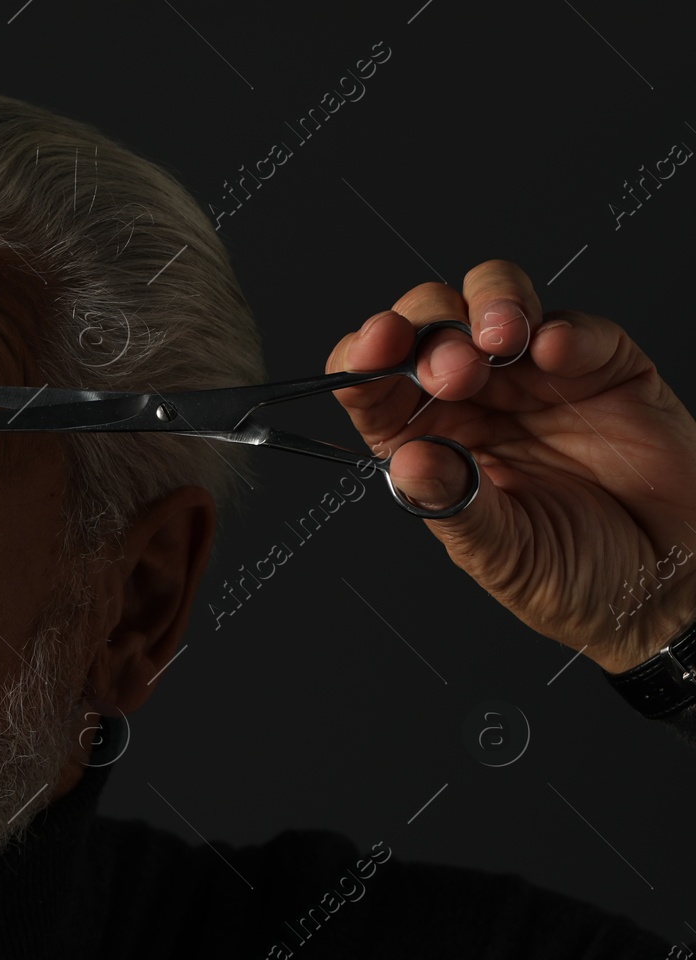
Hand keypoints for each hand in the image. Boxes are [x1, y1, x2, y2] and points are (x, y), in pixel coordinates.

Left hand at [326, 259, 695, 674]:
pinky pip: (576, 327)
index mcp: (429, 439)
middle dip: (430, 329)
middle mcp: (473, 399)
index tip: (372, 348)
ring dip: (488, 306)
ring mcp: (535, 376)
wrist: (669, 587)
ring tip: (499, 341)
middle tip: (454, 370)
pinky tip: (556, 351)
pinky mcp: (603, 365)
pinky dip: (564, 328)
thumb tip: (405, 462)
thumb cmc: (576, 575)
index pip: (374, 382)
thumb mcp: (503, 553)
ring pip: (493, 301)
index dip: (364, 356)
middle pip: (429, 325)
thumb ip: (455, 505)